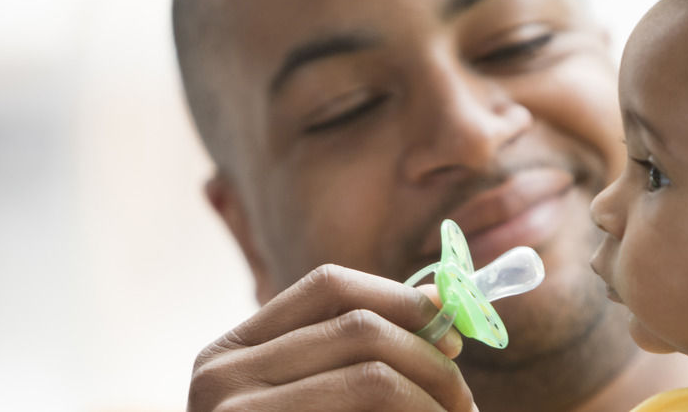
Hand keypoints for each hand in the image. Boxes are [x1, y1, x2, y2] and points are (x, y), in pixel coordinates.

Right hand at [188, 264, 474, 410]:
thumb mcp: (308, 404)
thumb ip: (355, 360)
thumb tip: (444, 301)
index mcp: (234, 351)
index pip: (330, 286)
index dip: (402, 299)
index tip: (452, 334)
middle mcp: (223, 375)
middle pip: (361, 328)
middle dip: (432, 361)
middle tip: (464, 404)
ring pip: (374, 378)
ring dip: (433, 401)